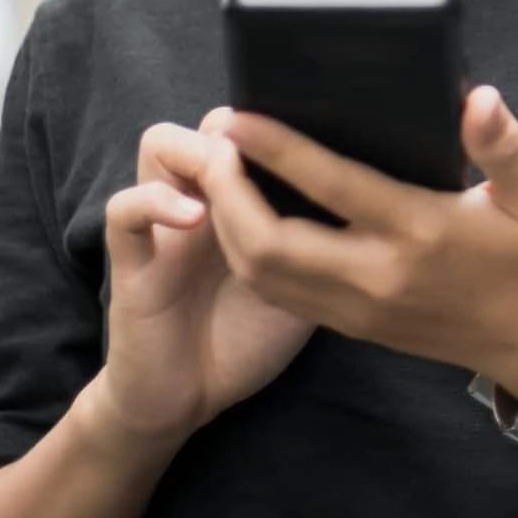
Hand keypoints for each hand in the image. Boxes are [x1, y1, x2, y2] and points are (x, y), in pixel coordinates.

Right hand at [90, 119, 315, 443]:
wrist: (187, 398)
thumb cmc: (252, 337)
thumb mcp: (306, 283)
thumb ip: (328, 239)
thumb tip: (392, 203)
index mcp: (247, 202)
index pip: (256, 130)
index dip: (279, 118)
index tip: (316, 121)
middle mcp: (204, 200)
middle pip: (208, 125)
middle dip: (237, 122)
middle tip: (264, 141)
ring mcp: (165, 225)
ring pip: (159, 145)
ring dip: (196, 149)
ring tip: (228, 168)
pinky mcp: (132, 261)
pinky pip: (125, 210)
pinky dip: (156, 201)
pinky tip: (195, 215)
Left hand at [197, 87, 517, 395]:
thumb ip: (505, 144)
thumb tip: (475, 97)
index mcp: (420, 230)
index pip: (330, 185)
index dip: (277, 149)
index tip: (239, 117)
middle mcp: (378, 274)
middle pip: (269, 242)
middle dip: (227, 193)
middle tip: (212, 149)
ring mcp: (358, 307)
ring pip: (262, 274)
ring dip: (227, 227)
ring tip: (217, 178)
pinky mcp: (351, 325)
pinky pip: (279, 293)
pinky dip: (247, 256)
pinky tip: (241, 222)